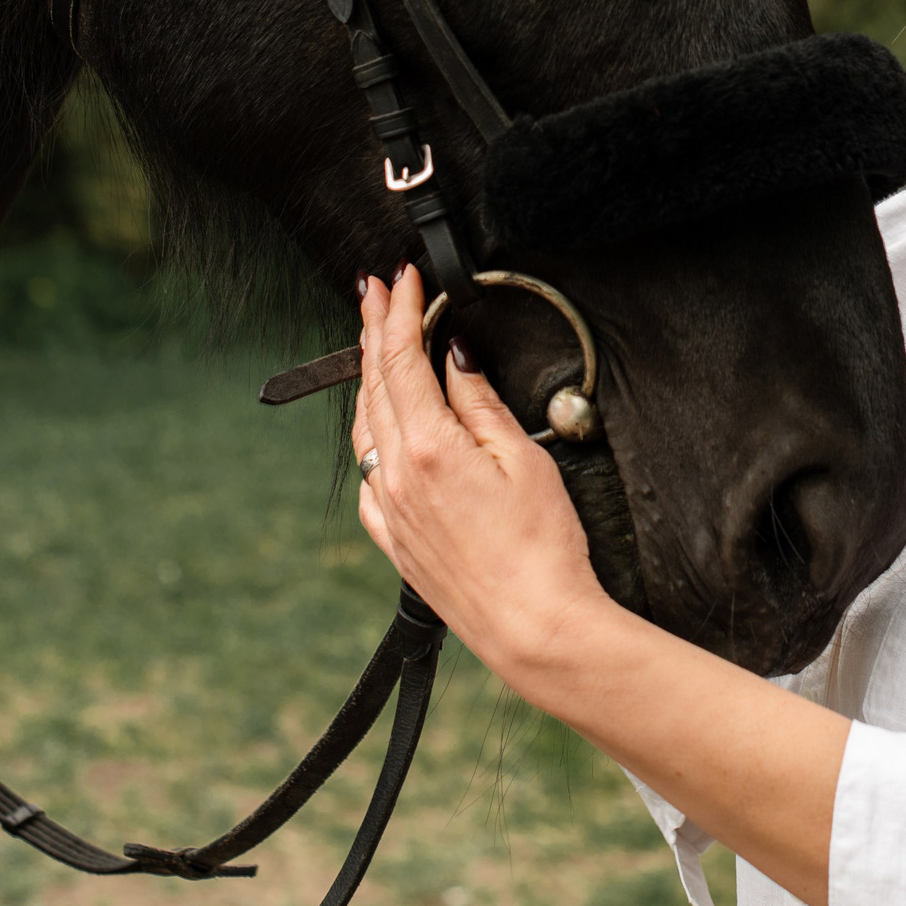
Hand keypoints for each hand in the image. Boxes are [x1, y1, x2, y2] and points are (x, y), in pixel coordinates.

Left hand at [351, 266, 610, 672]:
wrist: (533, 628)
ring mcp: (389, 510)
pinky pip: (367, 472)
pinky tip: (381, 425)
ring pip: (364, 425)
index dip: (399, 311)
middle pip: (374, 384)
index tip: (402, 277)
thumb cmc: (541, 551)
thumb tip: (456, 357)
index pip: (401, 359)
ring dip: (368, 377)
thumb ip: (480, 403)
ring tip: (376, 343)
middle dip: (374, 330)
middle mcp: (396, 477)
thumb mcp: (524, 460)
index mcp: (429, 448)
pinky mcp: (393, 539)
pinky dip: (370, 433)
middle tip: (377, 291)